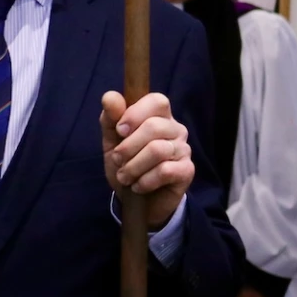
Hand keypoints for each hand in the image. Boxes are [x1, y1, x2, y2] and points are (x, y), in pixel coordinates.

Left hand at [101, 92, 194, 229]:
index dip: (135, 114)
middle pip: (154, 127)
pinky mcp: (187, 171)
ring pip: (157, 150)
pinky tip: (139, 186)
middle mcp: (175, 129)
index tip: (119, 130)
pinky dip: (145, 181)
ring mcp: (184, 150)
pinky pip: (165, 171)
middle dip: (127, 147)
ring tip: (125, 176)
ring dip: (133, 167)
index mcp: (159, 116)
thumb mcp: (112, 140)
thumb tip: (109, 96)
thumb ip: (110, 118)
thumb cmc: (127, 164)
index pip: (157, 101)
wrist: (138, 200)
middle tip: (117, 160)